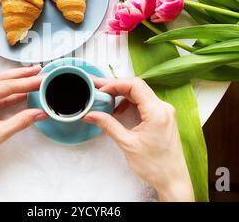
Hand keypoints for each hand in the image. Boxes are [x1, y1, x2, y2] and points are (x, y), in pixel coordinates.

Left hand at [0, 65, 46, 200]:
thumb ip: (21, 121)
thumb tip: (40, 113)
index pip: (6, 86)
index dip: (26, 83)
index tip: (41, 79)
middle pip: (2, 79)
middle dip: (22, 75)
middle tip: (39, 71)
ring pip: (0, 85)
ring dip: (17, 82)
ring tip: (34, 78)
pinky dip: (11, 94)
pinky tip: (24, 92)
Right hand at [84, 77, 193, 201]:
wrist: (173, 181)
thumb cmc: (155, 166)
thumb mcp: (127, 144)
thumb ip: (108, 125)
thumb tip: (91, 114)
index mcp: (157, 112)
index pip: (134, 86)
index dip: (115, 84)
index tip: (101, 90)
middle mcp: (163, 107)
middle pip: (136, 87)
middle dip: (115, 86)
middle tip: (97, 88)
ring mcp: (165, 112)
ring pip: (140, 94)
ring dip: (122, 95)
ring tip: (106, 100)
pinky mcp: (163, 117)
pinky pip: (144, 102)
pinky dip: (129, 103)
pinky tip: (119, 111)